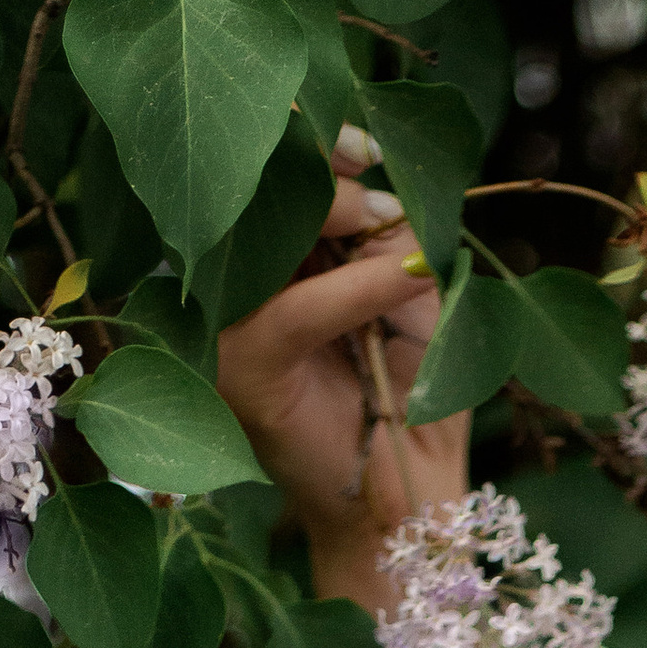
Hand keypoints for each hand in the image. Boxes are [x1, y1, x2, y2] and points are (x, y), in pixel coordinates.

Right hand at [212, 138, 464, 595]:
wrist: (409, 500)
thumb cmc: (415, 398)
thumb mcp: (416, 295)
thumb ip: (392, 233)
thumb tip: (378, 170)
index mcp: (276, 258)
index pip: (278, 179)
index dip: (318, 149)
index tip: (371, 146)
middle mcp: (239, 284)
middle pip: (263, 193)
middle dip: (327, 174)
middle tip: (381, 193)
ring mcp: (230, 324)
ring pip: (269, 237)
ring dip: (337, 217)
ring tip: (391, 228)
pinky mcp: (243, 368)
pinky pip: (294, 310)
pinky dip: (357, 287)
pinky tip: (407, 275)